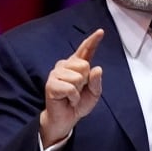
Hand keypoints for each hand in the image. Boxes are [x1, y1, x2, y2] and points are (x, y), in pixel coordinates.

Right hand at [39, 29, 103, 146]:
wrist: (66, 119)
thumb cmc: (78, 104)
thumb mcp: (94, 94)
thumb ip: (97, 82)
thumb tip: (97, 68)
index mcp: (77, 65)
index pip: (86, 50)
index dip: (93, 40)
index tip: (100, 32)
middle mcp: (65, 65)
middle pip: (84, 65)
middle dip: (85, 81)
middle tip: (78, 90)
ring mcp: (56, 73)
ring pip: (78, 77)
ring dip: (78, 91)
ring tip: (71, 96)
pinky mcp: (51, 84)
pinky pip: (70, 88)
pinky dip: (73, 97)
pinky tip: (67, 99)